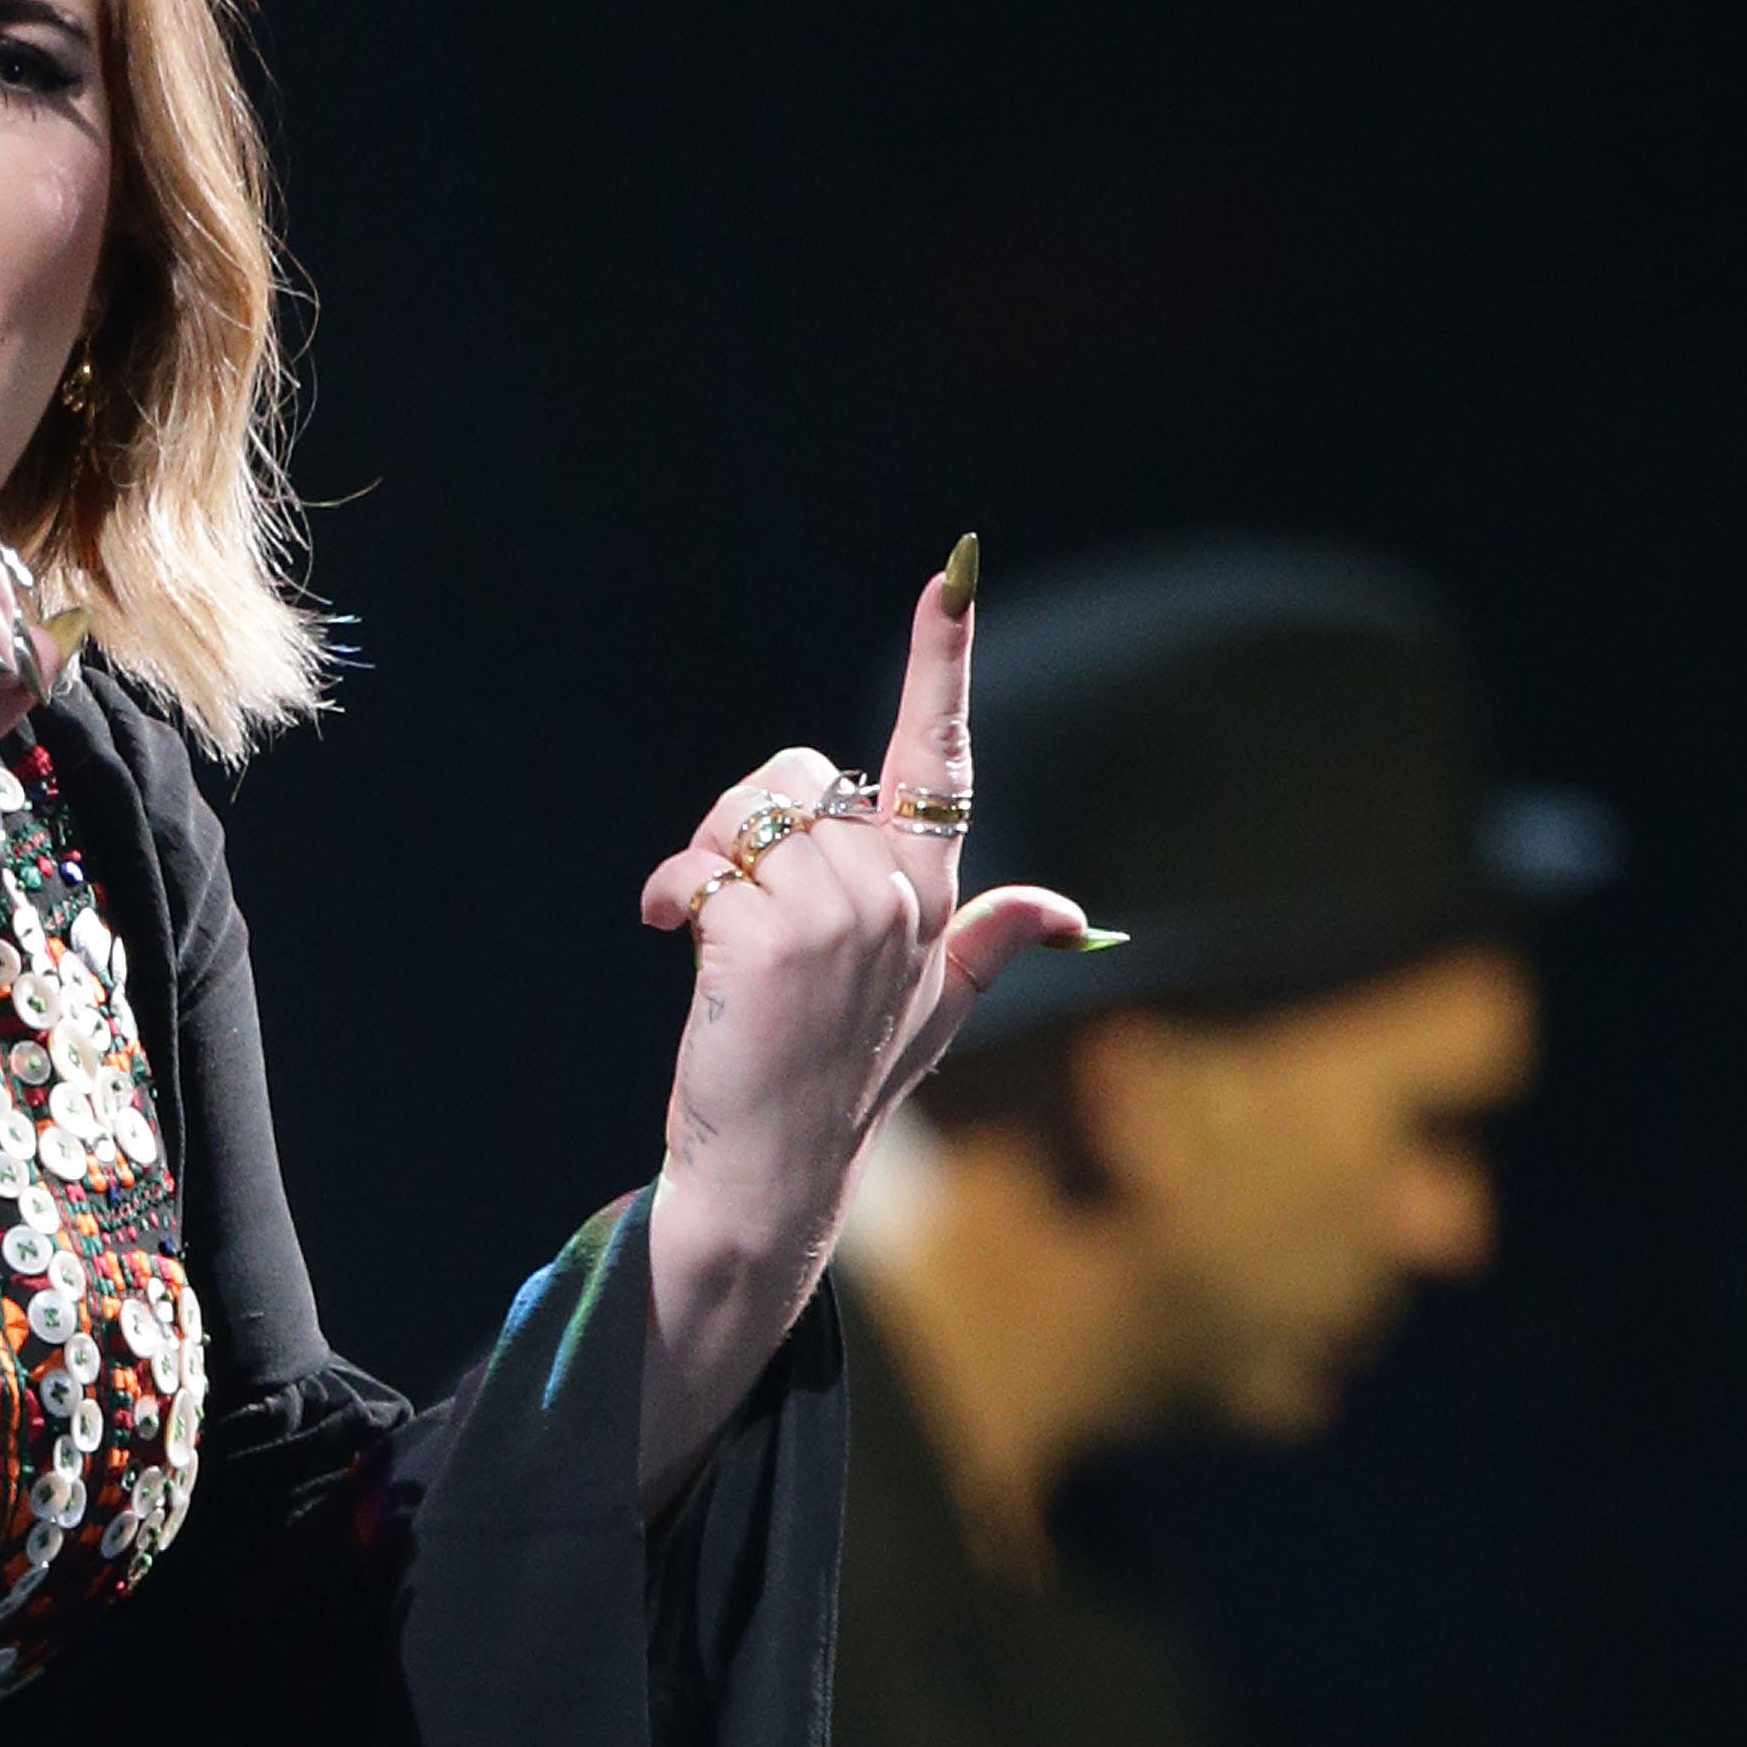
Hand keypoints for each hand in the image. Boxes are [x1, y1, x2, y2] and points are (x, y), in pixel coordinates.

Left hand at [637, 548, 1089, 1231]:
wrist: (772, 1175)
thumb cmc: (841, 1089)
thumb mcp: (931, 1015)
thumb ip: (991, 943)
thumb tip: (1072, 911)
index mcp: (933, 896)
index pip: (940, 759)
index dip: (944, 661)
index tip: (950, 572)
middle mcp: (898, 896)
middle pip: (798, 776)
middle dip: (746, 822)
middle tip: (737, 904)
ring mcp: (841, 915)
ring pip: (748, 813)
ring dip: (707, 861)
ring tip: (710, 933)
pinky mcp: (773, 936)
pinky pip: (706, 861)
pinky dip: (675, 892)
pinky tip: (674, 938)